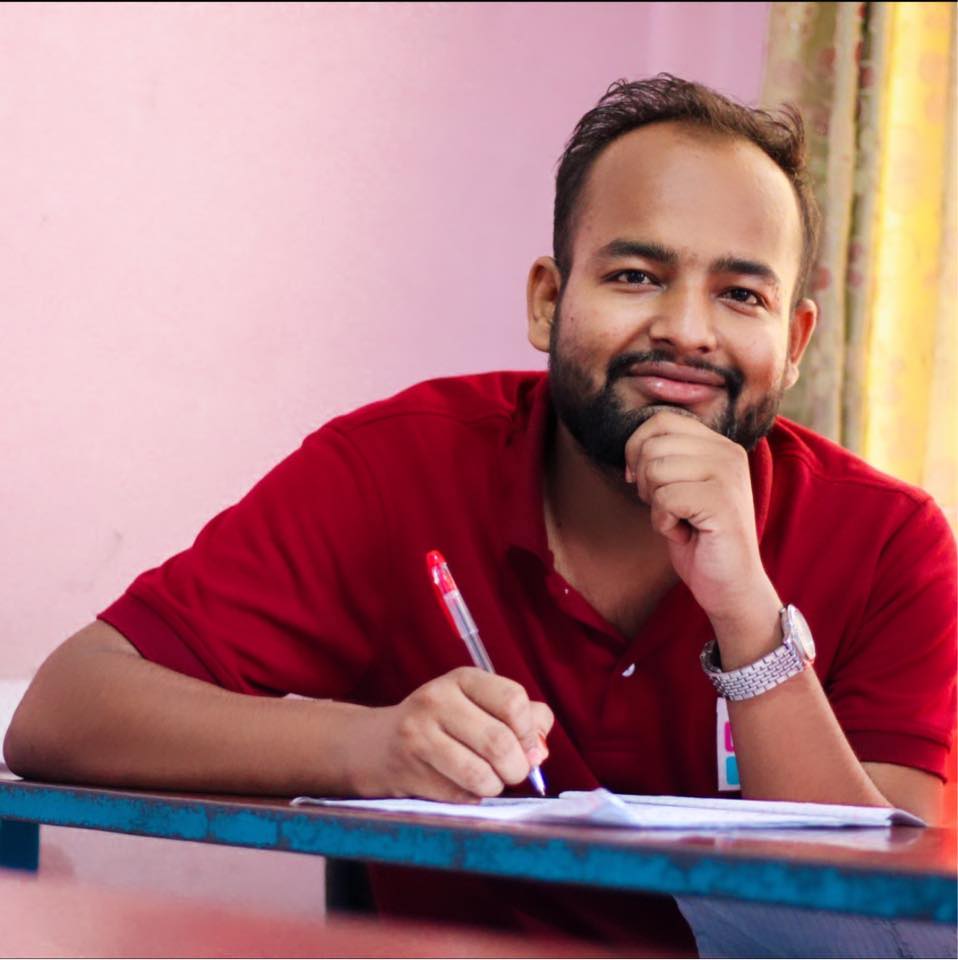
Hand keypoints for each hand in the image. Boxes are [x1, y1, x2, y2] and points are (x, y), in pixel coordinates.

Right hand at [347, 667, 552, 801]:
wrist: (378, 744)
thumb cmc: (444, 724)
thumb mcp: (479, 704)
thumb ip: (522, 718)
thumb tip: (540, 749)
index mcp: (462, 679)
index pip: (513, 700)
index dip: (528, 730)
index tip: (526, 744)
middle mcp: (437, 701)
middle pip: (500, 742)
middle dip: (517, 767)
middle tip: (513, 771)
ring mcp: (420, 736)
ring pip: (482, 775)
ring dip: (495, 786)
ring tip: (489, 780)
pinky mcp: (410, 771)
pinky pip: (460, 795)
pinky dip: (472, 797)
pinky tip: (461, 785)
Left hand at [623, 410, 779, 634]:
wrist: (730, 585)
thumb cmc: (699, 538)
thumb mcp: (680, 488)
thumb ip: (665, 459)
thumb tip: (631, 448)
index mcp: (718, 444)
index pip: (660, 421)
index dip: (637, 449)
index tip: (644, 482)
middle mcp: (728, 453)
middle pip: (653, 445)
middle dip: (645, 482)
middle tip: (668, 508)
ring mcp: (728, 475)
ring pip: (655, 471)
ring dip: (655, 505)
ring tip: (680, 521)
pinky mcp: (722, 501)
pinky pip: (665, 499)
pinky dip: (663, 522)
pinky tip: (684, 534)